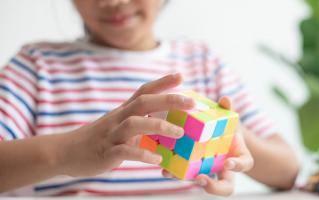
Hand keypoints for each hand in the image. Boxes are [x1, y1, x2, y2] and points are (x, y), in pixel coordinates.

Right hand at [58, 73, 194, 176]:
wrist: (66, 151)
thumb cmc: (99, 139)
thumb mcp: (119, 125)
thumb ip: (140, 122)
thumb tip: (166, 123)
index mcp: (123, 111)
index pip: (143, 91)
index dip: (162, 82)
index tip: (181, 75)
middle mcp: (118, 118)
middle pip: (143, 102)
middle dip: (168, 99)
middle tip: (191, 102)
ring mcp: (111, 135)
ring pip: (134, 124)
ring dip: (159, 126)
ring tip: (179, 132)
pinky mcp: (106, 153)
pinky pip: (125, 152)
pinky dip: (142, 154)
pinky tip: (157, 159)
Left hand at [162, 97, 253, 195]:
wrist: (218, 134)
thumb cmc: (224, 126)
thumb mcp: (227, 117)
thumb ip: (227, 109)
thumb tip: (225, 99)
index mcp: (238, 156)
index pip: (244, 164)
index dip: (237, 165)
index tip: (228, 163)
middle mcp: (224, 169)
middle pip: (224, 187)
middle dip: (213, 186)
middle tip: (201, 179)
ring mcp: (209, 171)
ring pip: (201, 182)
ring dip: (187, 179)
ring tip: (172, 173)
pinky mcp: (193, 170)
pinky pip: (185, 175)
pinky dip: (175, 173)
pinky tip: (165, 169)